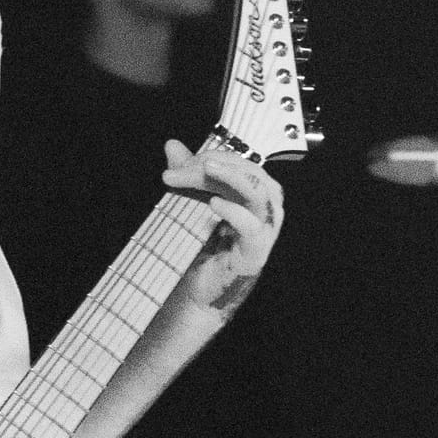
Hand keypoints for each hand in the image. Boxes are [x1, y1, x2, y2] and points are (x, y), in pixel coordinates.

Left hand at [159, 140, 282, 316]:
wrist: (198, 292)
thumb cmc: (202, 248)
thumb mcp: (191, 204)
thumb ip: (187, 175)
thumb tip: (172, 145)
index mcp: (255, 194)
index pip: (239, 164)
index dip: (210, 157)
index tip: (176, 165)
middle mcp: (265, 208)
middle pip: (249, 172)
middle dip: (215, 164)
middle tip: (183, 167)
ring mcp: (264, 230)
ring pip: (258, 192)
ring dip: (232, 176)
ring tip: (206, 168)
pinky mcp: (256, 251)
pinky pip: (252, 227)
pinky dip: (234, 211)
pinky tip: (214, 203)